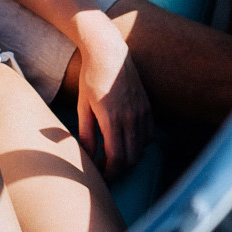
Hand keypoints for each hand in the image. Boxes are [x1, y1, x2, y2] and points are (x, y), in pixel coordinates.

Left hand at [75, 21, 152, 180]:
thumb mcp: (83, 106)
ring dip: (130, 159)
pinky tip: (126, 142)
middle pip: (131, 158)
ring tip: (114, 159)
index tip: (102, 179)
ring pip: (141, 148)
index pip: (117, 158)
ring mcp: (142, 112)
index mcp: (112, 119)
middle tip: (106, 173)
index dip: (110, 174)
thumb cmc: (91, 78)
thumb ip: (86, 133)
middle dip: (119, 170)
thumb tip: (88, 156)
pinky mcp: (148, 107)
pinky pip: (148, 134)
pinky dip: (139, 145)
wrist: (108, 52)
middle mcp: (131, 117)